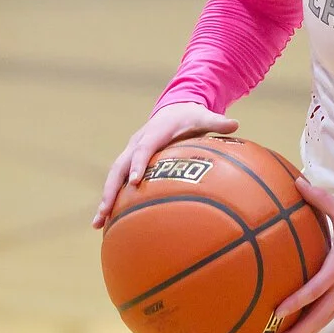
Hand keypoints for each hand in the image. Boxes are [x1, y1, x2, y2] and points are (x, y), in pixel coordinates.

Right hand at [93, 101, 237, 227]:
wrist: (174, 109)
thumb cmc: (191, 117)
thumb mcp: (204, 117)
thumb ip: (217, 122)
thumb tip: (235, 124)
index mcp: (153, 133)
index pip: (143, 149)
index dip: (138, 164)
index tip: (135, 182)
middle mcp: (136, 143)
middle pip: (118, 167)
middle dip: (110, 189)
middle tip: (105, 211)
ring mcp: (130, 153)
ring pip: (113, 177)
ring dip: (105, 199)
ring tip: (98, 224)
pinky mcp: (129, 162)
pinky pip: (118, 182)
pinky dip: (112, 200)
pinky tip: (109, 223)